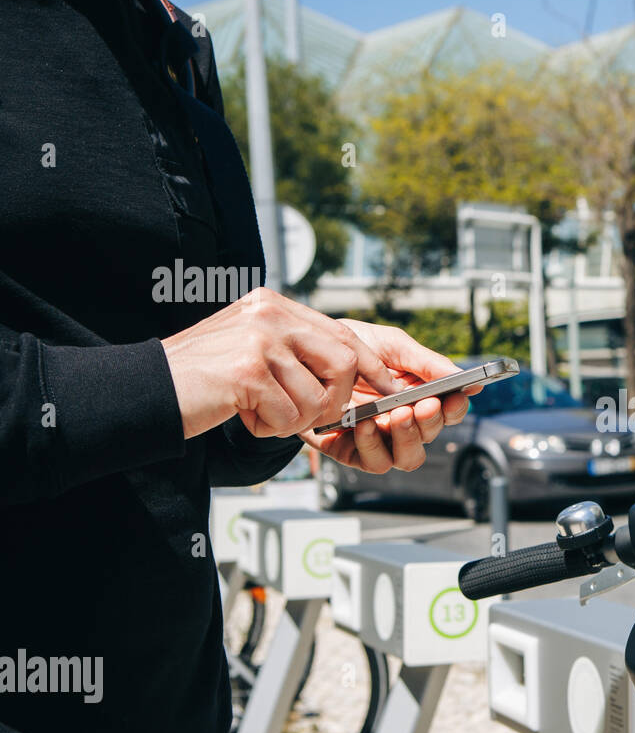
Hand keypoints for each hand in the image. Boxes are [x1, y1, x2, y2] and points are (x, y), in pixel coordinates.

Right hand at [162, 288, 398, 439]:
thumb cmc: (204, 380)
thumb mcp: (252, 349)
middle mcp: (270, 314)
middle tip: (304, 413)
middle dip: (335, 399)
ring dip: (293, 419)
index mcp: (274, 305)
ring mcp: (259, 339)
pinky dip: (270, 427)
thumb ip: (294, 350)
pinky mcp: (247, 371)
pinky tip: (243, 415)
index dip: (372, 367)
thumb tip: (350, 372)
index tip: (391, 390)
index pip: (343, 333)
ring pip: (317, 396)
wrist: (146, 390)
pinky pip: (288, 414)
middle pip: (345, 361)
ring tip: (258, 411)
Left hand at [297, 319, 478, 474]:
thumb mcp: (390, 346)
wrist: (301, 356)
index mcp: (418, 395)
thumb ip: (426, 362)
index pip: (449, 411)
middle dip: (430, 421)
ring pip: (409, 458)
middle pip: (431, 435)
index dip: (455, 408)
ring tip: (397, 414)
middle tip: (424, 404)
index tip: (454, 396)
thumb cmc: (348, 348)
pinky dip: (373, 446)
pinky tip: (365, 424)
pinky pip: (374, 462)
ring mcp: (379, 439)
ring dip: (408, 439)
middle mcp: (402, 422)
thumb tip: (466, 380)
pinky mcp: (351, 451)